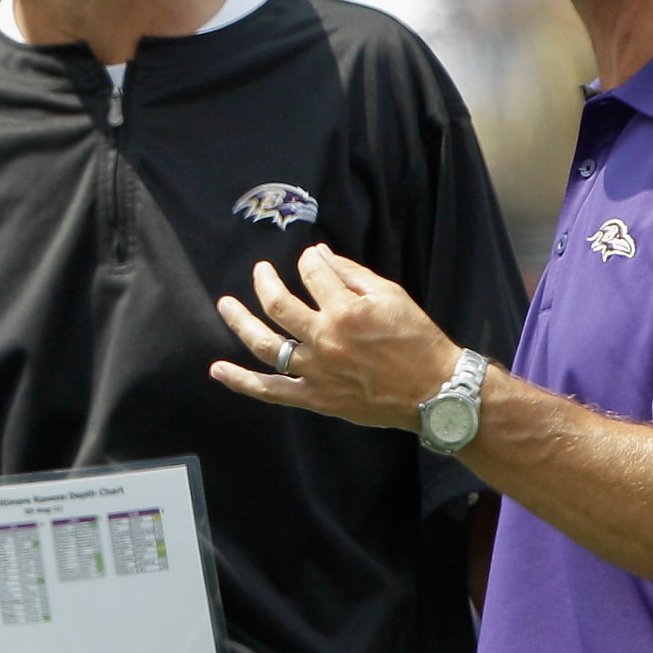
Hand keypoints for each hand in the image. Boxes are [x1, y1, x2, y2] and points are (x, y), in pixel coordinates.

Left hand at [211, 244, 460, 431]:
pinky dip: (241, 382)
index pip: (312, 274)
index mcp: (345, 310)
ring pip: (264, 344)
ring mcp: (316, 371)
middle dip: (265, 281)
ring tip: (225, 304)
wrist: (435, 390)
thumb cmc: (417, 339)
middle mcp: (325, 339)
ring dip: (240, 322)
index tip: (309, 259)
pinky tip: (217, 369)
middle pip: (278, 305)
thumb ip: (351, 274)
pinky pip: (270, 390)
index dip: (308, 261)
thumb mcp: (391, 296)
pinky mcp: (315, 398)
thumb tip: (318, 254)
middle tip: (260, 271)